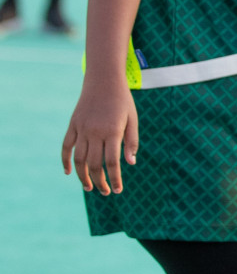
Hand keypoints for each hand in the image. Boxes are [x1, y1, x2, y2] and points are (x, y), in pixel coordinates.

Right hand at [62, 76, 138, 193]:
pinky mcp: (73, 125)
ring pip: (79, 158)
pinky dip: (65, 160)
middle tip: (104, 192)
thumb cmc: (122, 101)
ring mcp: (81, 129)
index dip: (114, 179)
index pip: (113, 162)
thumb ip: (131, 142)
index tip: (117, 190)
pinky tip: (68, 172)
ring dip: (82, 175)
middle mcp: (95, 132)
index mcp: (113, 132)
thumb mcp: (133, 120)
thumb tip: (130, 164)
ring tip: (89, 187)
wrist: (103, 80)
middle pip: (94, 164)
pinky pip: (66, 146)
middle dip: (99, 181)